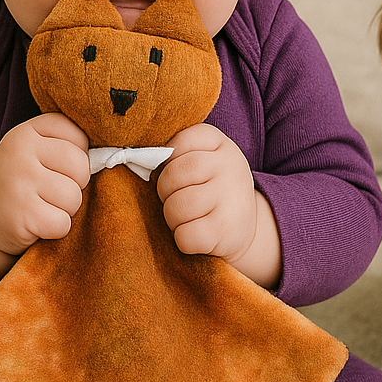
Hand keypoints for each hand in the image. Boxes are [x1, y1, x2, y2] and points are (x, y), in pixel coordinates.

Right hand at [0, 113, 89, 256]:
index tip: (56, 167)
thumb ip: (69, 144)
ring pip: (73, 197)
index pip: (80, 138)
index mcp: (28, 130)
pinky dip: (56, 229)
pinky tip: (38, 223)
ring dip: (66, 210)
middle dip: (75, 186)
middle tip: (51, 192)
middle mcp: (19, 151)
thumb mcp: (38, 150)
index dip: (77, 159)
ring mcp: (17, 182)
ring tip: (43, 207)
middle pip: (81, 168)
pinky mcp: (20, 215)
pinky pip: (62, 223)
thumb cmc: (26, 181)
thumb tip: (113, 153)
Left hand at [157, 124, 280, 287]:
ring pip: (176, 207)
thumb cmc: (212, 192)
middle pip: (174, 174)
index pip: (180, 141)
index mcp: (222, 145)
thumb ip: (178, 155)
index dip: (167, 161)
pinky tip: (195, 235)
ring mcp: (230, 199)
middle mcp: (230, 167)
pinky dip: (182, 239)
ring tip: (186, 219)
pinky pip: (184, 235)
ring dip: (172, 219)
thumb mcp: (206, 162)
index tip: (178, 175)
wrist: (245, 230)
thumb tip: (136, 158)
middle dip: (165, 192)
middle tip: (176, 200)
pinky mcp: (226, 230)